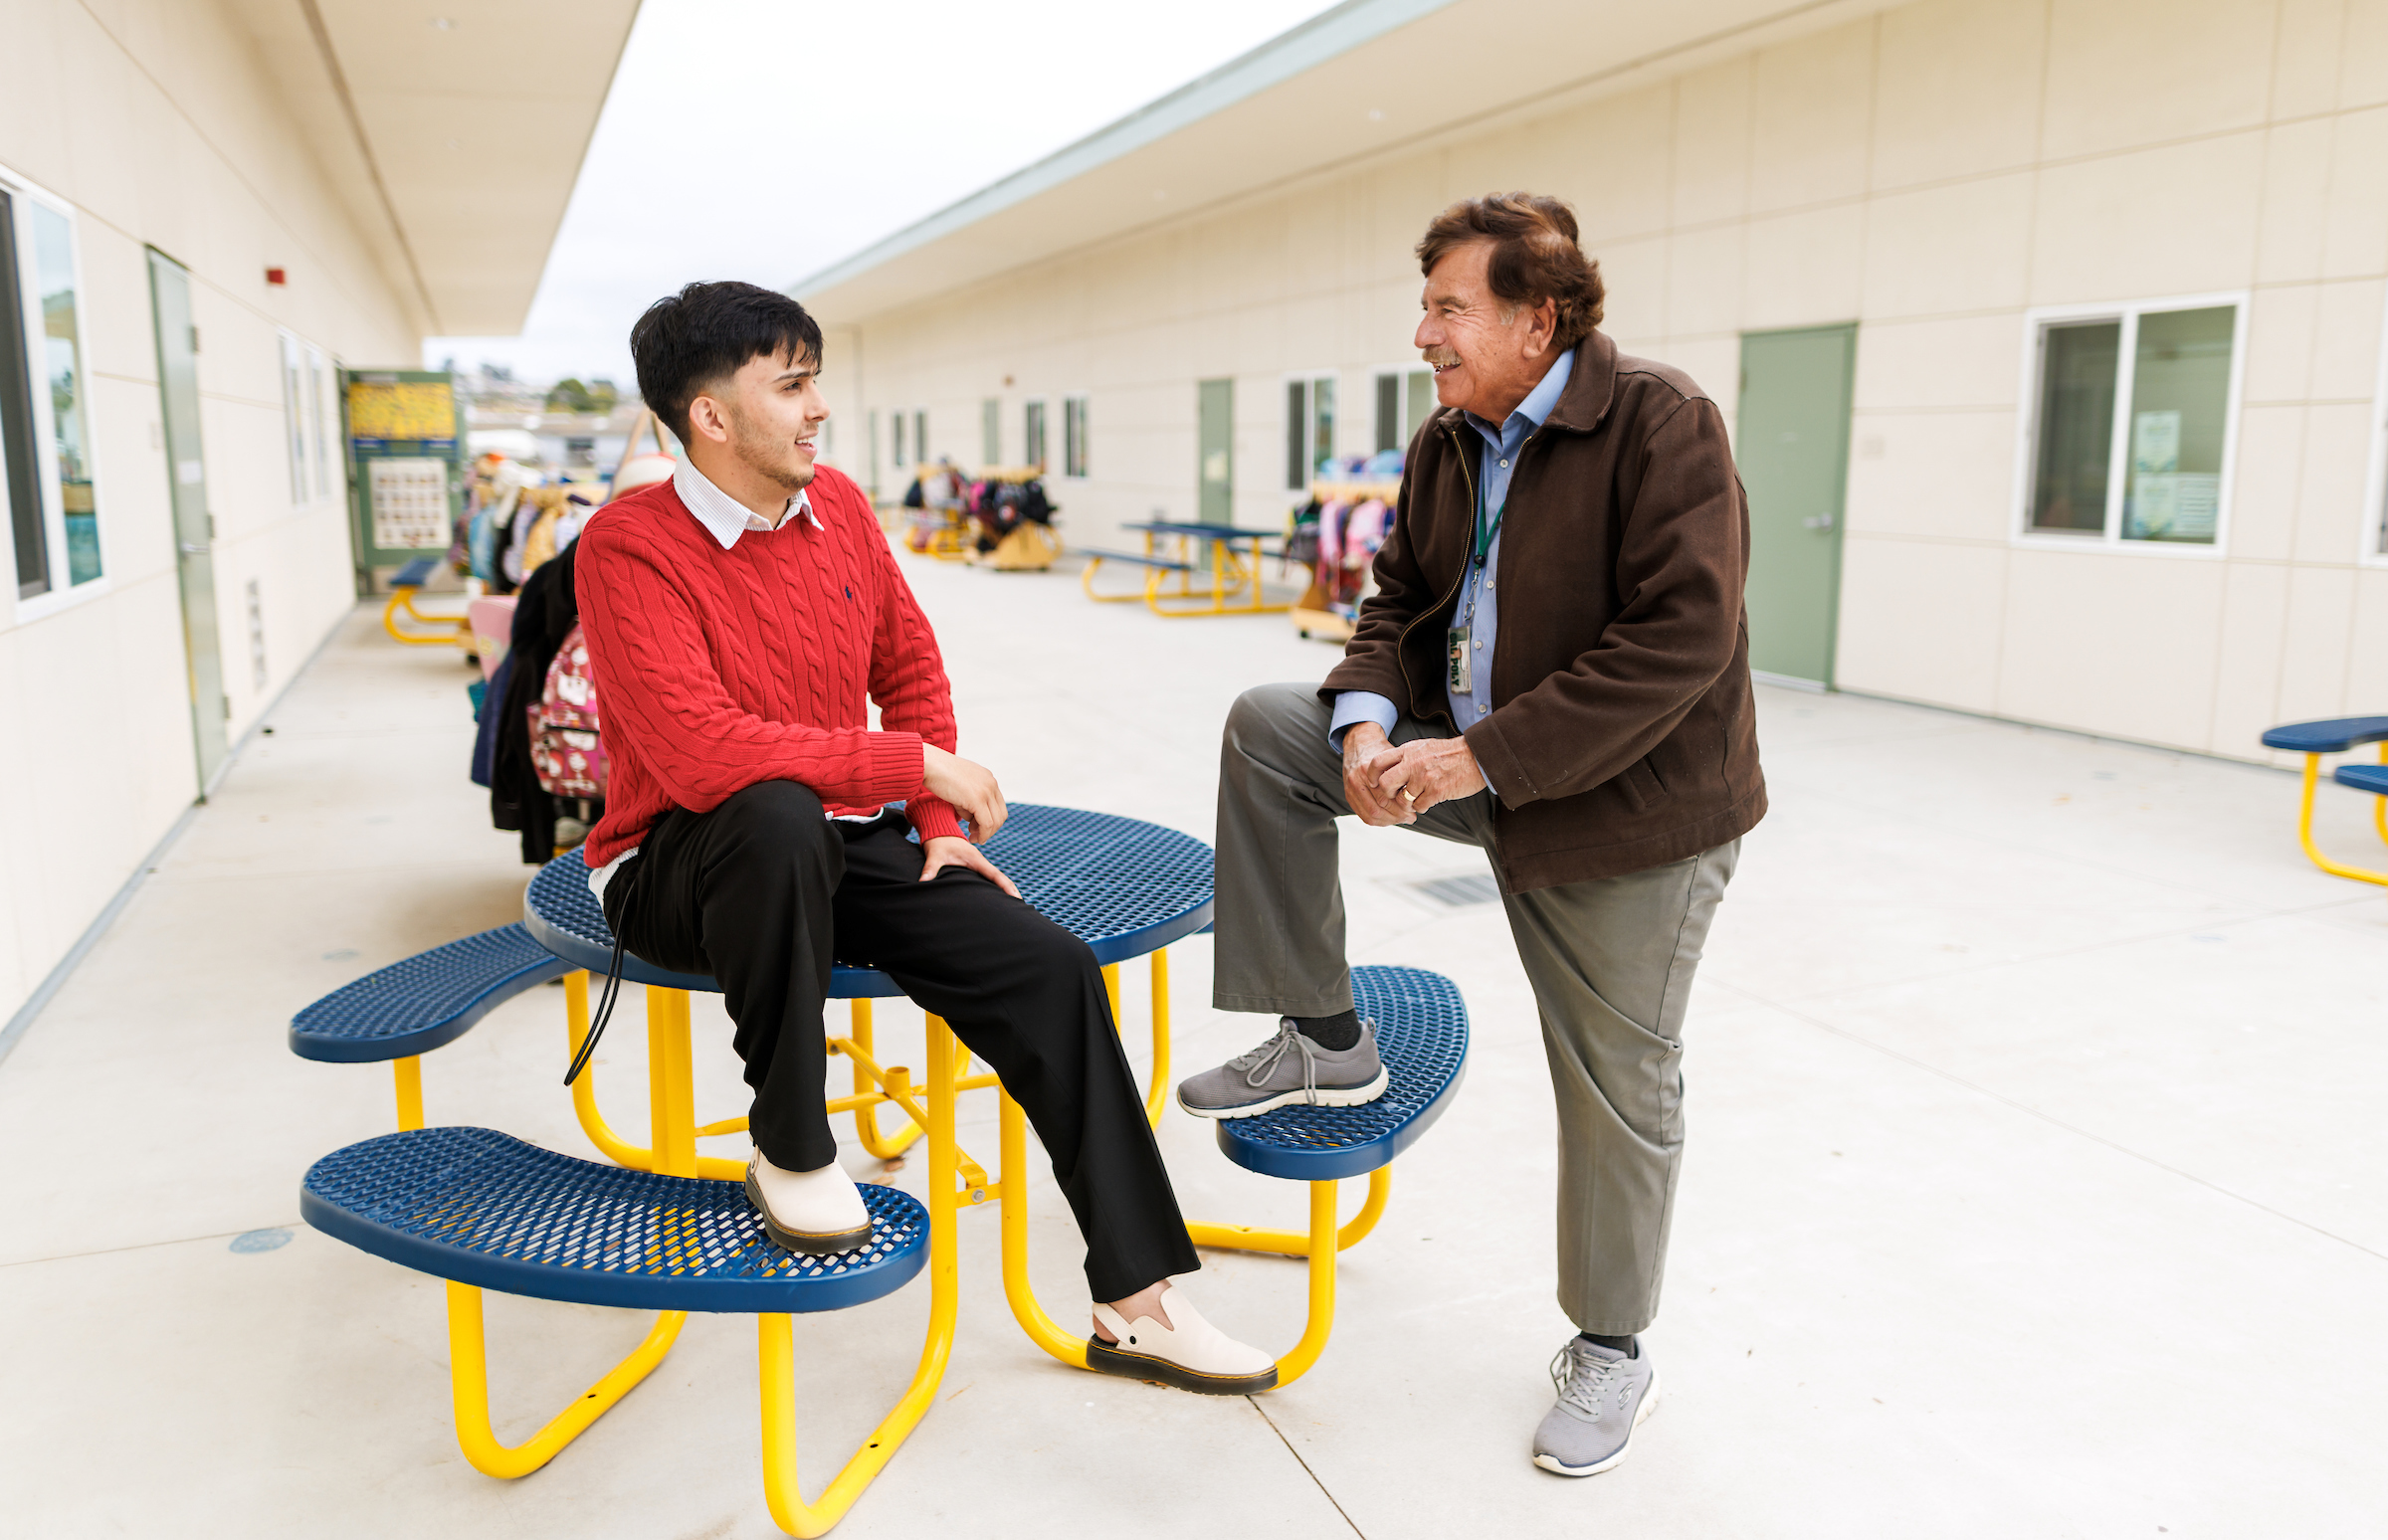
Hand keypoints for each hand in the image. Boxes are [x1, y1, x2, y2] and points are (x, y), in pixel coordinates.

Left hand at [919, 836, 1019, 896]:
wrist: (939, 829)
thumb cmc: (937, 841)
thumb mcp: (934, 854)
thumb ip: (930, 868)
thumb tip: (923, 882)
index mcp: (975, 859)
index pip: (994, 874)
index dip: (1005, 885)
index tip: (1016, 896)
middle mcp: (979, 862)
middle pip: (998, 878)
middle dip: (1010, 890)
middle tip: (1021, 905)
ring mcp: (978, 864)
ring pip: (994, 878)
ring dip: (1004, 888)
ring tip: (1015, 903)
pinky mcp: (973, 866)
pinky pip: (988, 877)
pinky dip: (995, 885)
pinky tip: (998, 896)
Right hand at [922, 744, 1006, 841]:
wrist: (929, 764)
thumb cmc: (938, 775)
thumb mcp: (960, 786)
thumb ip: (969, 799)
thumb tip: (971, 817)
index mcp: (988, 778)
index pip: (998, 805)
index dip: (991, 820)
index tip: (977, 827)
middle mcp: (991, 783)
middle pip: (1001, 814)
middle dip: (990, 829)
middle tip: (975, 835)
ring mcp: (986, 791)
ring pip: (995, 821)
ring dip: (985, 834)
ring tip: (973, 838)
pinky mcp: (978, 799)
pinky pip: (986, 824)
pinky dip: (982, 834)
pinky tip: (972, 838)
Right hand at [1342, 723, 1409, 826]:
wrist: (1359, 744)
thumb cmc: (1379, 751)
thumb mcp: (1392, 758)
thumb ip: (1401, 775)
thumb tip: (1416, 795)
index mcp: (1367, 770)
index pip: (1385, 797)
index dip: (1401, 807)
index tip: (1414, 810)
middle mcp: (1356, 780)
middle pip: (1377, 809)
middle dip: (1396, 816)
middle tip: (1410, 817)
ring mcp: (1350, 790)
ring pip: (1370, 816)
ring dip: (1388, 821)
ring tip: (1402, 819)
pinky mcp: (1349, 796)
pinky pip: (1363, 815)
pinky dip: (1378, 820)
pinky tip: (1390, 818)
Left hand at [1370, 736, 1485, 817]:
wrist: (1476, 756)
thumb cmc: (1449, 753)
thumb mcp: (1423, 747)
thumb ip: (1405, 757)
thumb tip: (1387, 771)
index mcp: (1408, 750)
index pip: (1378, 762)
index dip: (1371, 775)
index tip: (1373, 783)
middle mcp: (1413, 763)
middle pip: (1385, 784)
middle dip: (1386, 795)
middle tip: (1394, 797)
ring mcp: (1425, 778)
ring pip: (1402, 799)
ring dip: (1407, 804)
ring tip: (1415, 799)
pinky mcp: (1437, 791)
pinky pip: (1419, 807)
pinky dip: (1421, 807)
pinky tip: (1429, 800)